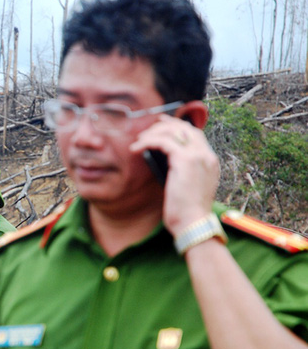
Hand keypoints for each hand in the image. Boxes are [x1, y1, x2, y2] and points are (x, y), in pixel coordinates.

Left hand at [130, 114, 219, 235]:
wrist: (193, 223)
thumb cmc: (187, 212)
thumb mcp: (187, 187)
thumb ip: (182, 172)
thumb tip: (162, 161)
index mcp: (210, 162)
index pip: (196, 134)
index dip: (179, 126)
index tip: (163, 125)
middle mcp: (207, 156)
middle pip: (186, 128)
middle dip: (166, 124)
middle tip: (148, 128)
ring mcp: (198, 156)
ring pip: (174, 131)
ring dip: (154, 133)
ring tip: (139, 140)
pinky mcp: (185, 160)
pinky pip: (163, 142)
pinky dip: (148, 141)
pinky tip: (136, 148)